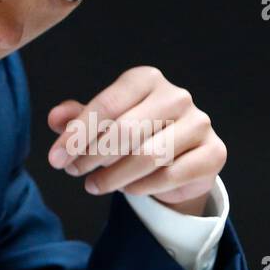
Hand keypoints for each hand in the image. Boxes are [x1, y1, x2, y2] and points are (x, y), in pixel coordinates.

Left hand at [46, 66, 225, 215]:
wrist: (182, 159)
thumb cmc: (138, 135)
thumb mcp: (104, 123)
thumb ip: (79, 119)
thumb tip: (55, 119)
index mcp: (147, 79)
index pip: (106, 104)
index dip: (77, 134)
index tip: (56, 158)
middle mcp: (177, 96)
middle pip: (126, 131)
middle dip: (92, 156)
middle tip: (74, 172)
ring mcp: (199, 123)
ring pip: (147, 156)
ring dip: (113, 176)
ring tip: (93, 185)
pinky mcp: (213, 153)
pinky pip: (170, 176)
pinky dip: (142, 187)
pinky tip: (127, 190)